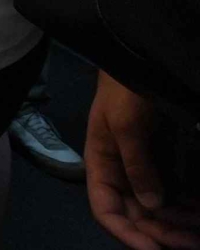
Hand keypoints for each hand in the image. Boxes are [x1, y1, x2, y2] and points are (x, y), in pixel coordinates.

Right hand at [86, 71, 199, 248]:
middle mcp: (121, 173)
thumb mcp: (126, 125)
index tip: (153, 249)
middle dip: (162, 232)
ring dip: (178, 224)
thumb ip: (137, 166)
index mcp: (102, 165)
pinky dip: (188, 208)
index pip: (106, 210)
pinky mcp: (163, 163)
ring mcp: (143, 169)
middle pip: (137, 216)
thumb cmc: (124, 91)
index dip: (126, 234)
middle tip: (193, 242)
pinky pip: (174, 195)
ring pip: (158, 210)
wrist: (142, 60)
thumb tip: (151, 205)